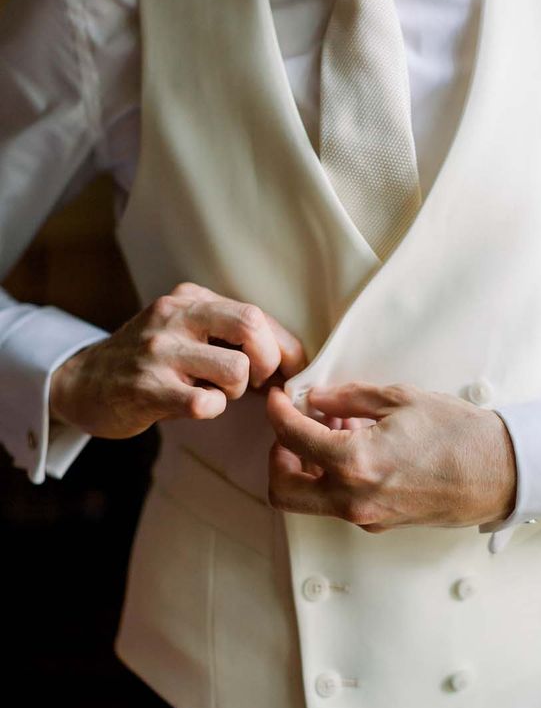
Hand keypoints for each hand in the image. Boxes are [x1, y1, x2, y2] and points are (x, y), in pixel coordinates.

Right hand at [50, 282, 306, 437]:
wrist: (83, 383)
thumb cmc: (149, 362)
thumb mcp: (185, 332)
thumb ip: (229, 336)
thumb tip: (290, 359)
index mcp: (189, 299)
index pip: (255, 314)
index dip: (284, 347)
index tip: (290, 370)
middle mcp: (174, 317)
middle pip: (250, 325)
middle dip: (268, 361)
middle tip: (257, 382)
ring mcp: (159, 352)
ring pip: (234, 369)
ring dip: (235, 390)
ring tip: (214, 393)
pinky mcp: (147, 389)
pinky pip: (204, 402)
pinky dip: (211, 408)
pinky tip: (196, 406)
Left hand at [266, 381, 516, 531]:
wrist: (501, 472)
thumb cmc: (459, 434)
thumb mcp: (400, 399)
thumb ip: (348, 399)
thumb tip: (315, 398)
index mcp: (355, 463)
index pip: (291, 437)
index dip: (278, 412)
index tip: (281, 399)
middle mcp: (353, 498)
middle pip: (282, 489)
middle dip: (277, 455)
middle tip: (294, 428)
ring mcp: (365, 516)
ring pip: (309, 500)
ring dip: (307, 466)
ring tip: (334, 431)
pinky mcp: (379, 523)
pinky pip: (338, 502)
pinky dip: (333, 476)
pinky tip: (358, 448)